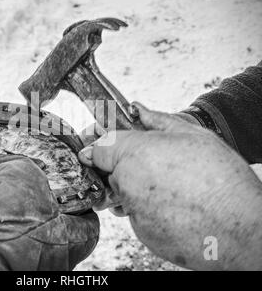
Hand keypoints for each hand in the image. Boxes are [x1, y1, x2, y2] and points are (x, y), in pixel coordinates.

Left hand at [79, 102, 261, 269]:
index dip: (100, 146)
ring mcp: (133, 211)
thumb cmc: (221, 177)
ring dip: (140, 191)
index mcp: (135, 153)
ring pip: (125, 196)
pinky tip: (178, 208)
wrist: (242, 226)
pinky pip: (139, 217)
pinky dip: (152, 212)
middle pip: (113, 173)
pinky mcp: (142, 234)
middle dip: (127, 169)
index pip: (100, 148)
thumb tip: (136, 109)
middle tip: (158, 168)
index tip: (99, 149)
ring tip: (174, 189)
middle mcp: (127, 183)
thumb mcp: (192, 135)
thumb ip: (157, 121)